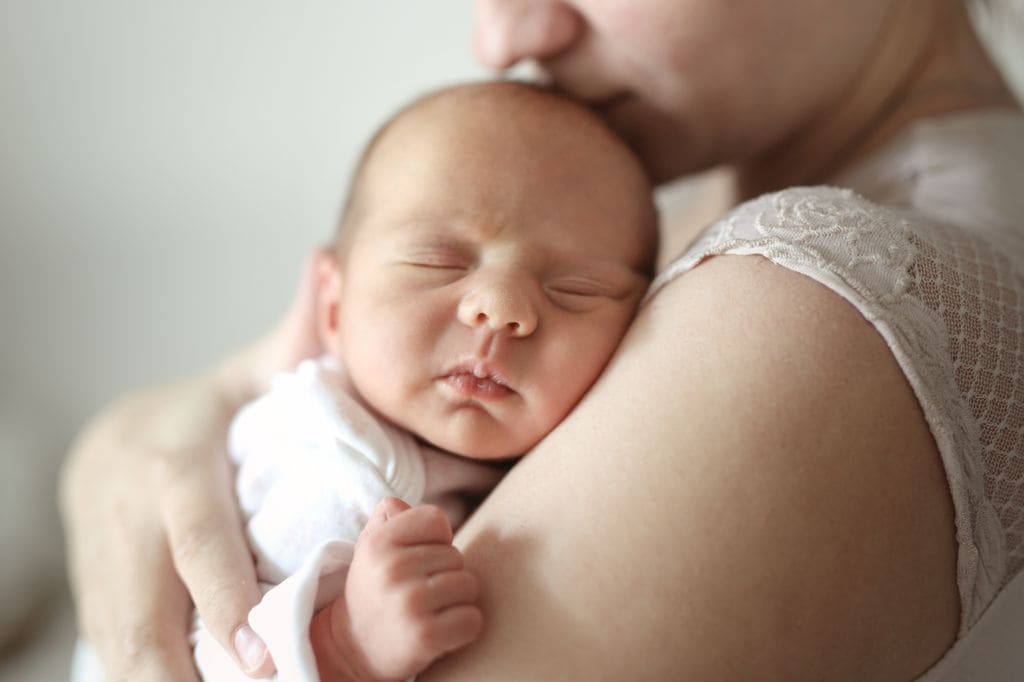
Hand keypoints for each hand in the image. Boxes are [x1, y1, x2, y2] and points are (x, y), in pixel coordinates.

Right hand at [59, 247, 333, 679]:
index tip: (258, 645)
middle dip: (188, 666)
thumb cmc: (199, 416)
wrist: (109, 444)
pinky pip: (116, 652)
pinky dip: (151, 679)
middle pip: (145, 608)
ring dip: (168, 681)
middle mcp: (128, 519)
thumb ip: (295, 338)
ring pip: (123, 643)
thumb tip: (333, 263)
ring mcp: (103, 564)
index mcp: (171, 466)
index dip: (222, 591)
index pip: (195, 534)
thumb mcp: (243, 375)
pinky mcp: (95, 596)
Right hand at [311, 498, 482, 681]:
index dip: (435, 540)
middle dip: (446, 574)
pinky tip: (441, 632)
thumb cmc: (374, 591)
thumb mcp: (370, 549)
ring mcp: (409, 603)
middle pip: (456, 555)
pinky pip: (473, 619)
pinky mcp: (425, 636)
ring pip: (469, 585)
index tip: (419, 560)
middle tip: (420, 593)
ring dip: (458, 601)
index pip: (436, 519)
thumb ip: (388, 519)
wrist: (353, 650)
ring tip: (431, 611)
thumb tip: (397, 504)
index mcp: (379, 542)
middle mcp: (392, 569)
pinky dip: (465, 627)